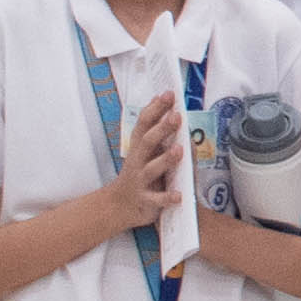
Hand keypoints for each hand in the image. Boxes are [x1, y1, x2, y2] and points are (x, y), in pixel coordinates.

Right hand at [117, 85, 191, 228]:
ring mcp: (141, 182)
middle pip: (148, 142)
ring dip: (166, 159)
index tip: (169, 94)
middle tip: (177, 116)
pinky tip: (180, 195)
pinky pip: (157, 200)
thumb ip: (153, 128)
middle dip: (162, 129)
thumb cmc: (138, 174)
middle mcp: (138, 162)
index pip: (145, 124)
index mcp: (139, 148)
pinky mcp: (146, 201)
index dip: (156, 108)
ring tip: (180, 149)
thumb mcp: (143, 151)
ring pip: (152, 169)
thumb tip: (161, 100)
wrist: (120, 207)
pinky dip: (168, 197)